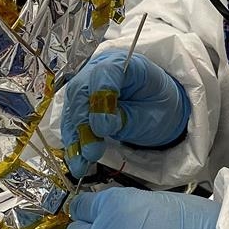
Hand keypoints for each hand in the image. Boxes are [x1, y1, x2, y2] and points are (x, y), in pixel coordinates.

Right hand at [61, 50, 190, 176]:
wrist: (157, 106)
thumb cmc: (158, 104)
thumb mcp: (151, 112)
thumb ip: (127, 117)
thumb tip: (99, 128)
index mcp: (124, 63)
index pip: (104, 72)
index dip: (101, 98)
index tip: (104, 127)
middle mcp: (99, 70)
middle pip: (81, 91)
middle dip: (84, 123)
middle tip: (92, 151)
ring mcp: (86, 87)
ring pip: (71, 108)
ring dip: (75, 138)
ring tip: (81, 164)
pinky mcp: (79, 105)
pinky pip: (71, 122)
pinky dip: (73, 143)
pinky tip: (76, 162)